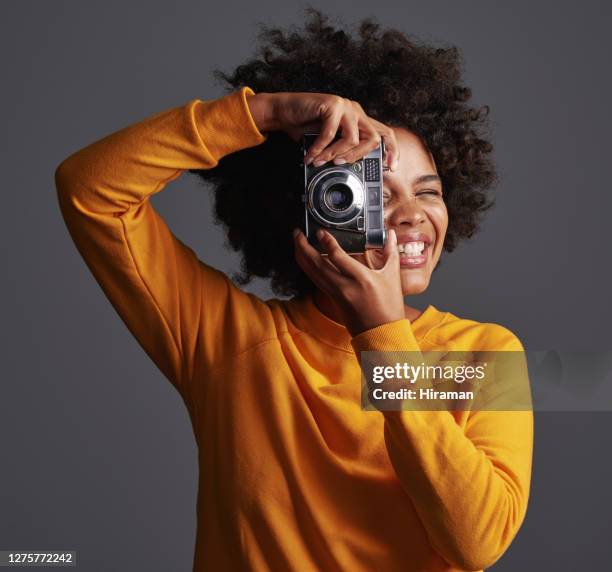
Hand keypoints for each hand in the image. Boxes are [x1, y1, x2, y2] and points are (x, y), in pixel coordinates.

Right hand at [246, 91, 398, 169]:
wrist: (283, 111)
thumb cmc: (304, 128)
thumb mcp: (328, 143)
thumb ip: (342, 151)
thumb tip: (351, 170)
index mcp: (359, 121)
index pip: (384, 134)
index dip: (392, 150)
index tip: (390, 167)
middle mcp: (356, 112)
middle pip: (373, 139)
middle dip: (357, 157)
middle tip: (340, 166)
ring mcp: (346, 106)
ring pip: (353, 139)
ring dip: (334, 155)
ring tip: (321, 162)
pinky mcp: (333, 104)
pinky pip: (331, 134)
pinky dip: (320, 149)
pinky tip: (311, 155)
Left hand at [293, 227, 405, 336]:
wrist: (382, 334)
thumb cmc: (389, 307)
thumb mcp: (392, 277)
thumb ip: (390, 252)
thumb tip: (391, 234)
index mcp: (362, 279)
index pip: (338, 257)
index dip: (326, 242)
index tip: (320, 231)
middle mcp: (345, 287)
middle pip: (316, 264)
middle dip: (303, 247)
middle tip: (297, 233)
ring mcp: (336, 294)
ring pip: (312, 273)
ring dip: (301, 256)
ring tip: (297, 242)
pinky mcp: (332, 299)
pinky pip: (316, 280)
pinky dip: (308, 267)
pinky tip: (306, 259)